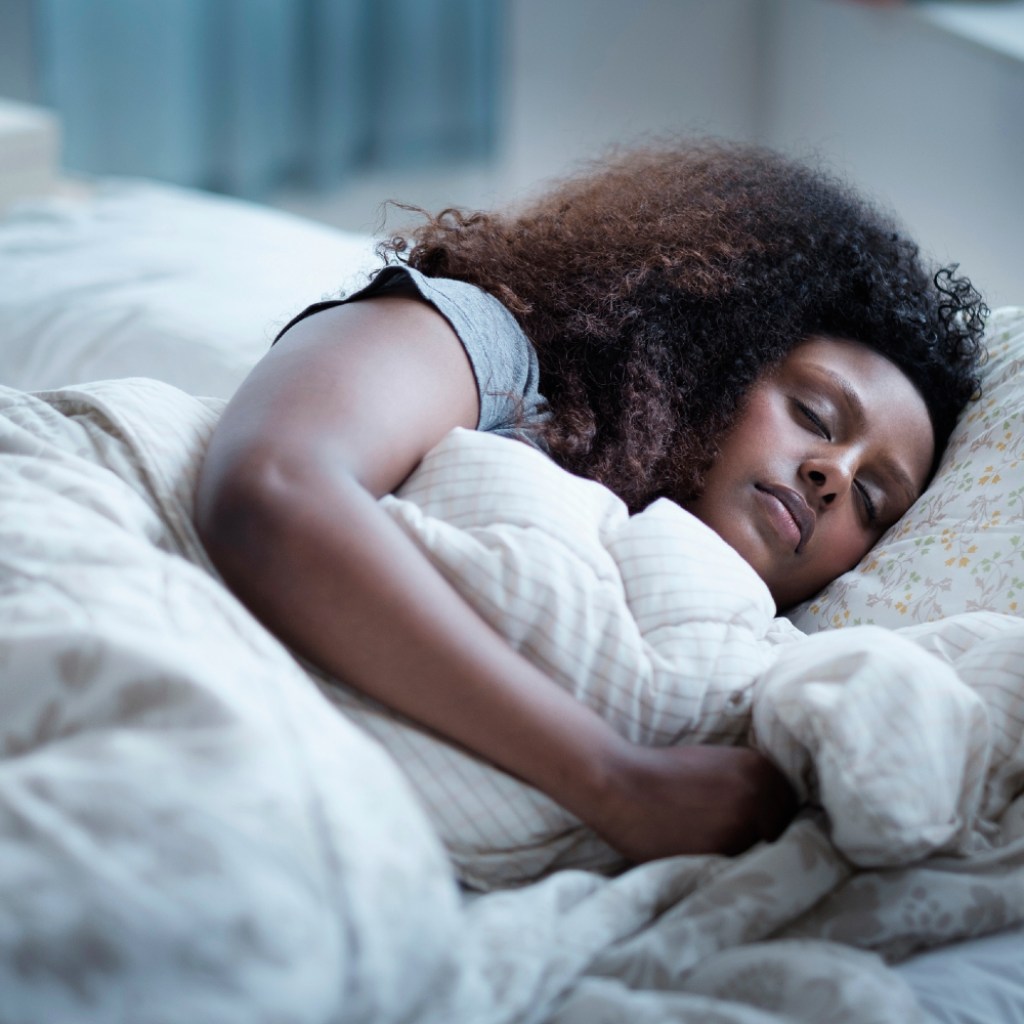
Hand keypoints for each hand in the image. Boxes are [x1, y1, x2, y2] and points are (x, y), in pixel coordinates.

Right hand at [586, 742, 798, 863]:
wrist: (618, 783)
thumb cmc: (660, 772)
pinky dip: (722, 866)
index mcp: (759, 768)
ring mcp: (742, 827)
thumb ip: (748, 784)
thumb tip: (773, 816)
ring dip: (741, 855)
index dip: (772, 818)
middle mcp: (759, 795)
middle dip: (760, 838)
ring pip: (760, 854)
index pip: (790, 806)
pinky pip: (735, 868)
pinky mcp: (721, 854)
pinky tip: (698, 852)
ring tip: (709, 845)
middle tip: (728, 838)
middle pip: (781, 833)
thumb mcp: (715, 762)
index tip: (755, 825)